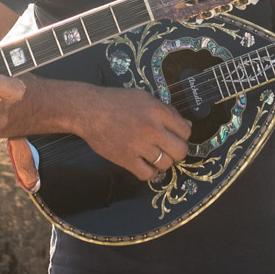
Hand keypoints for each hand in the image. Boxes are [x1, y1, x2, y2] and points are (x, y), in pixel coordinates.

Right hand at [72, 84, 193, 184]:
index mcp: (157, 111)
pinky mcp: (125, 158)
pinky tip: (143, 164)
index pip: (186, 131)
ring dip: (161, 161)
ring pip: (165, 164)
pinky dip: (148, 172)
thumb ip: (167, 111)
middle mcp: (150, 128)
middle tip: (167, 148)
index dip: (182, 135)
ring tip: (151, 154)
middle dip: (176, 152)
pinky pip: (147, 174)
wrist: (88, 109)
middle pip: (180, 151)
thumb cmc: (116, 102)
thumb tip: (187, 125)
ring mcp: (138, 145)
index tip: (173, 136)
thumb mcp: (144, 98)